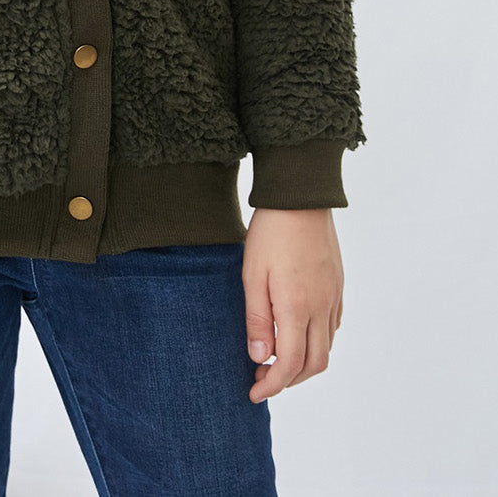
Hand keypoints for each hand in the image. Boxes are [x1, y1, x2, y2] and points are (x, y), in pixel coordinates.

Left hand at [242, 207, 343, 402]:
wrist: (301, 197)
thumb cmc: (270, 232)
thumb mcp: (252, 274)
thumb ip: (257, 319)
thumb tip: (260, 359)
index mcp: (296, 307)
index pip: (289, 364)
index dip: (272, 386)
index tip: (254, 393)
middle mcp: (321, 308)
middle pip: (314, 365)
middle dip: (289, 381)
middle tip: (263, 379)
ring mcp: (333, 297)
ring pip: (326, 348)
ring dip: (304, 364)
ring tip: (276, 359)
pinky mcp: (338, 286)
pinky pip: (332, 327)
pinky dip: (317, 342)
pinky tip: (297, 334)